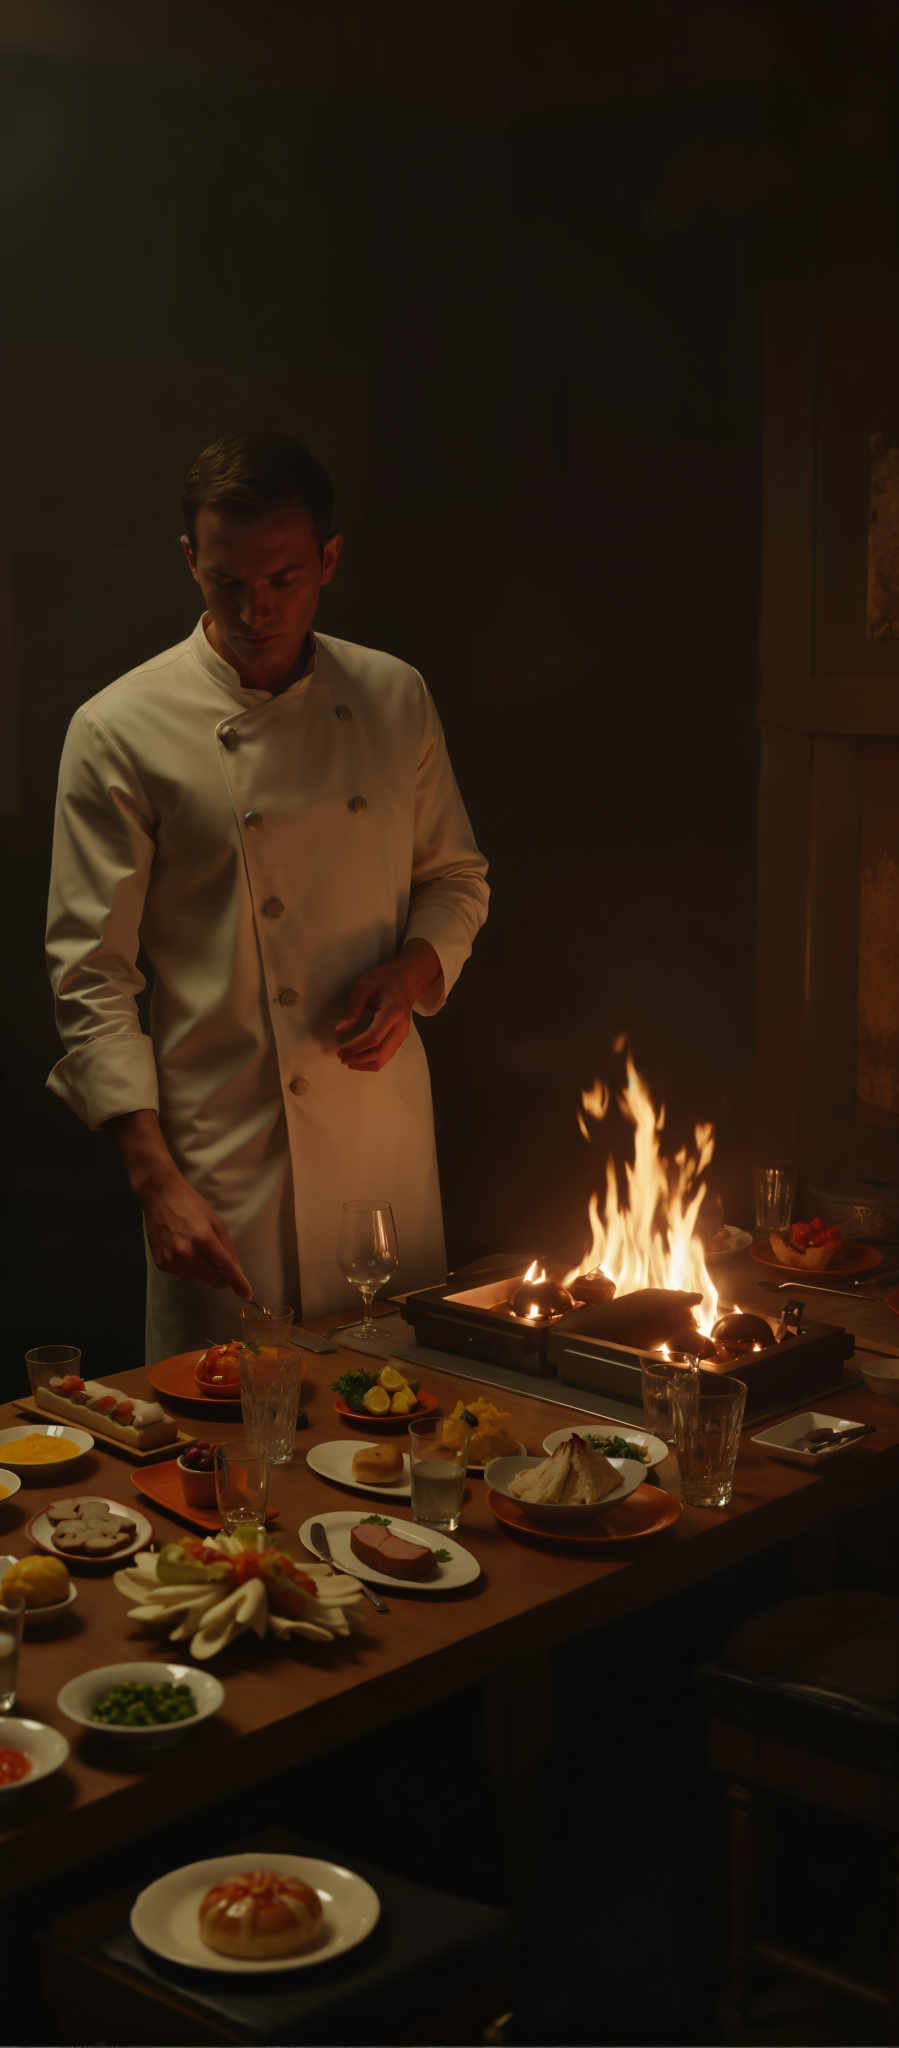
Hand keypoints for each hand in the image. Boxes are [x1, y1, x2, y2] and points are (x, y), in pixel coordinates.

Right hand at [141, 1167, 253, 1294]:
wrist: (160, 1196)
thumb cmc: (191, 1206)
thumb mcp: (216, 1223)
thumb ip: (227, 1249)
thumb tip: (236, 1272)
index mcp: (203, 1239)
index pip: (225, 1269)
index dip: (238, 1283)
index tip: (247, 1294)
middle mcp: (186, 1253)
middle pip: (214, 1280)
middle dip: (221, 1274)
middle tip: (216, 1255)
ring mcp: (172, 1260)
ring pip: (199, 1278)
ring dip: (202, 1267)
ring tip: (192, 1242)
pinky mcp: (162, 1264)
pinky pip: (184, 1273)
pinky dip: (188, 1264)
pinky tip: (180, 1245)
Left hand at [335, 941, 442, 1071]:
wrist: (407, 980)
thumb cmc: (386, 980)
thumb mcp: (364, 986)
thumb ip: (353, 1008)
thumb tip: (341, 1029)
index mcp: (392, 1012)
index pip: (373, 1038)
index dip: (355, 1047)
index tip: (340, 1049)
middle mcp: (400, 1027)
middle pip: (379, 1053)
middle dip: (357, 1058)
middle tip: (340, 1056)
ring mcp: (402, 1035)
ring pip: (383, 1059)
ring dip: (363, 1063)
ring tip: (347, 1060)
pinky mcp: (399, 1039)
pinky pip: (386, 1057)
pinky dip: (371, 1062)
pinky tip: (358, 1059)